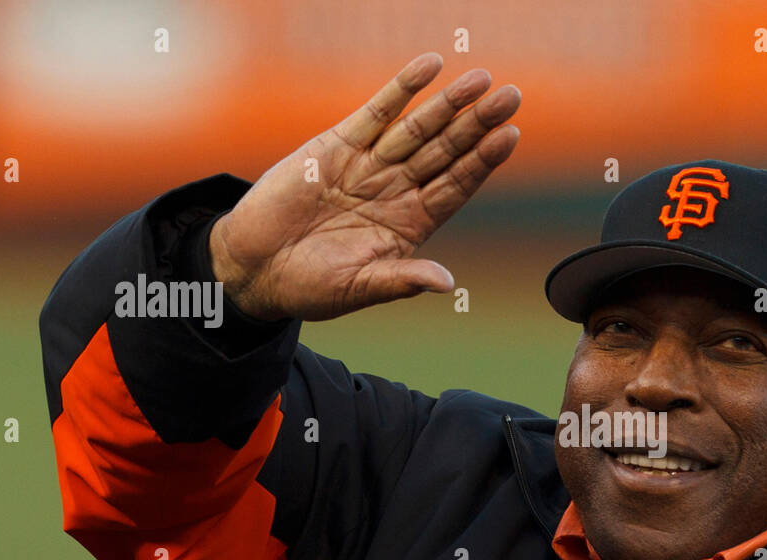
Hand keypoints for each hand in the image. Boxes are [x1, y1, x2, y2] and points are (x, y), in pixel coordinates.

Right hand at [209, 52, 519, 321]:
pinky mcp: (337, 145)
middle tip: (512, 96)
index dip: (482, 161)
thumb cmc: (309, 286)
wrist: (254, 267)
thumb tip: (448, 285)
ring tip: (481, 78)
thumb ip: (402, 280)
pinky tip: (430, 65)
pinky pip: (377, 111)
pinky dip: (402, 88)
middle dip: (478, 124)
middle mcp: (396, 190)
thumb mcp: (359, 287)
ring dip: (449, 102)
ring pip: (418, 127)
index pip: (456, 186)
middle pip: (447, 151)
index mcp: (410, 224)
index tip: (509, 136)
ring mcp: (370, 165)